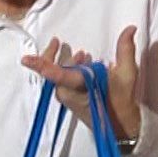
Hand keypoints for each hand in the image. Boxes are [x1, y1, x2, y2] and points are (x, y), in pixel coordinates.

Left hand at [21, 27, 141, 141]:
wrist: (120, 128)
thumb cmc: (122, 102)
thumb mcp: (128, 74)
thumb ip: (126, 49)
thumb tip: (130, 28)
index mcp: (81, 87)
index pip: (59, 75)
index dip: (42, 66)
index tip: (27, 60)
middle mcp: (70, 94)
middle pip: (51, 73)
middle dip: (52, 56)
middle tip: (55, 42)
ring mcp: (68, 98)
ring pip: (56, 76)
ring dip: (65, 62)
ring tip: (83, 55)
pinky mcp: (70, 100)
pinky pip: (62, 81)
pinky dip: (68, 70)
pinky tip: (83, 62)